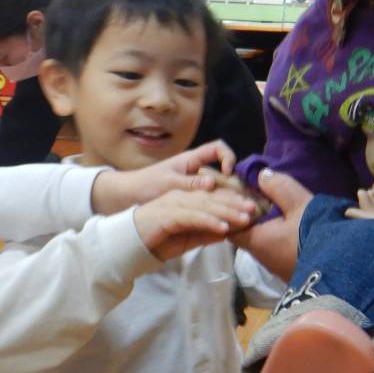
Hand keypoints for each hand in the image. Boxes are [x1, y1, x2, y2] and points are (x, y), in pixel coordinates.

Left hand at [90, 140, 236, 214]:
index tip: (228, 172)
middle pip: (226, 173)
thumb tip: (213, 182)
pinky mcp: (195, 202)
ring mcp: (198, 187)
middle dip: (237, 186)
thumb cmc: (146, 185)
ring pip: (222, 191)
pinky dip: (221, 211)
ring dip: (232, 201)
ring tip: (242, 216)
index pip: (218, 148)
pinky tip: (228, 223)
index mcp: (191, 160)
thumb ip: (189, 183)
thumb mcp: (167, 183)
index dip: (227, 157)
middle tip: (244, 203)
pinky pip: (213, 203)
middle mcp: (198, 172)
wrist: (129, 199)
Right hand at [133, 188, 256, 260]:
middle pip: (213, 198)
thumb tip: (227, 231)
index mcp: (186, 198)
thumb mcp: (188, 238)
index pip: (213, 197)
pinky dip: (209, 222)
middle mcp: (181, 196)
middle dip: (235, 203)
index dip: (233, 201)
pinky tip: (224, 228)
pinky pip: (192, 217)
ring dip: (227, 212)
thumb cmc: (157, 239)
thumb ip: (206, 233)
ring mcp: (173, 204)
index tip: (252, 208)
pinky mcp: (167, 215)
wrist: (128, 244)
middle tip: (254, 209)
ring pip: (205, 206)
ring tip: (245, 219)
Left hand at [228, 168, 310, 280]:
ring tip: (275, 208)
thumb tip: (262, 175)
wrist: (343, 268)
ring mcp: (277, 266)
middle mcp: (261, 257)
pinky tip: (289, 224)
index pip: (229, 226)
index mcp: (255, 240)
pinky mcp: (292, 270)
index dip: (231, 211)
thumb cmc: (314, 233)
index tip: (241, 196)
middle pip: (245, 234)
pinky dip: (277, 235)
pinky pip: (277, 249)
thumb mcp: (298, 204)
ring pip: (262, 241)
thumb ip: (279, 187)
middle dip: (248, 217)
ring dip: (265, 226)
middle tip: (258, 198)